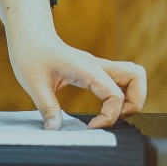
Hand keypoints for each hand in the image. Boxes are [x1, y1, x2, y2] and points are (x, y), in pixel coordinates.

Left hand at [3, 28, 147, 129]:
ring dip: (132, 98)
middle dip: (133, 104)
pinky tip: (105, 107)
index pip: (115, 95)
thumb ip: (47, 108)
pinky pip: (122, 79)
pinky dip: (122, 94)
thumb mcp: (34, 83)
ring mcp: (99, 66)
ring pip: (134, 76)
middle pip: (136, 78)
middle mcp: (97, 66)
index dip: (109, 117)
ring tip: (111, 114)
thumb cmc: (30, 53)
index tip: (91, 127)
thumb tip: (54, 130)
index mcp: (86, 69)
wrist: (29, 35)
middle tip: (111, 119)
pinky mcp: (96, 70)